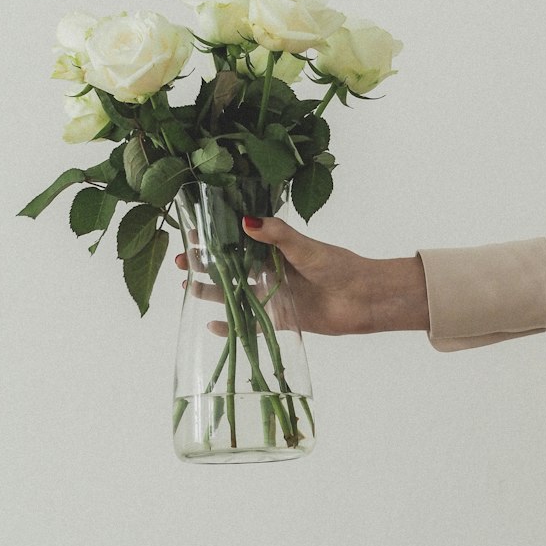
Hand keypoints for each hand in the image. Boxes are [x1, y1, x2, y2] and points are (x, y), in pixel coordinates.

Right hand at [175, 216, 429, 336]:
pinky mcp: (281, 319)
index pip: (239, 240)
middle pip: (231, 267)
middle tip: (181, 260)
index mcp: (277, 249)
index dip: (216, 238)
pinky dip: (232, 325)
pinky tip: (211, 324)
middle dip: (206, 264)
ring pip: (235, 293)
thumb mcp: (305, 247)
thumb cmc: (338, 266)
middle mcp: (272, 271)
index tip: (192, 233)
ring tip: (186, 286)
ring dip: (212, 291)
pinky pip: (251, 323)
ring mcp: (275, 296)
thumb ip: (277, 235)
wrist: (364, 299)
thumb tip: (245, 220)